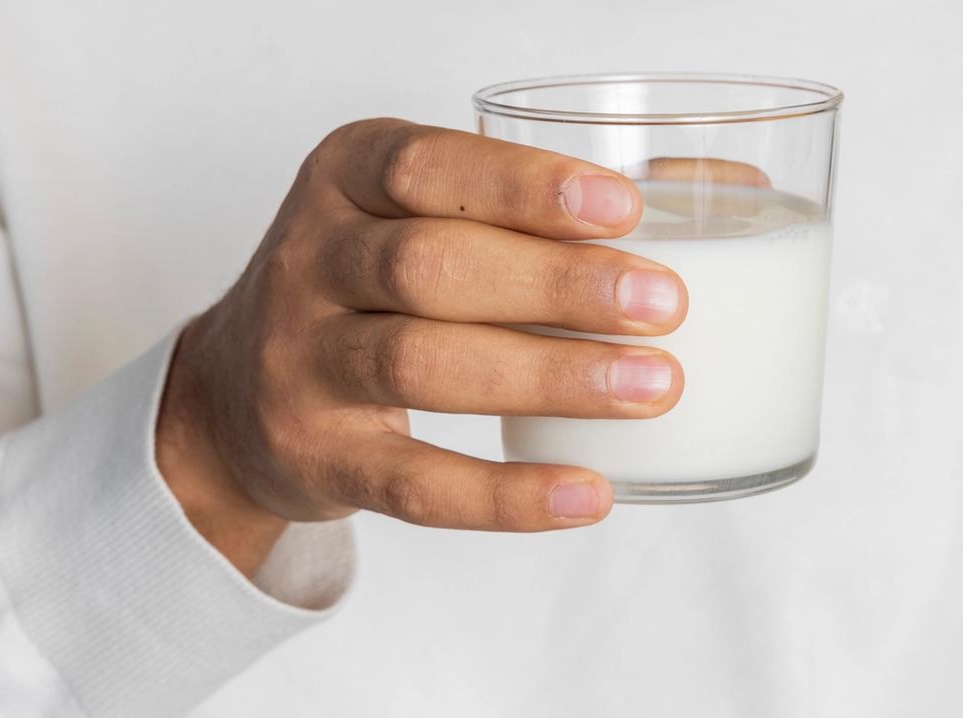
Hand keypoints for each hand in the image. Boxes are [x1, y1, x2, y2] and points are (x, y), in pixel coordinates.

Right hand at [155, 118, 686, 574]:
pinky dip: (506, 494)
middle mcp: (308, 260)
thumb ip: (547, 202)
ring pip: (422, 365)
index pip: (426, 166)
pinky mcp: (316, 458)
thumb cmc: (374, 286)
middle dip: (557, 285)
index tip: (623, 208)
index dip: (524, 187)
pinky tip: (588, 492)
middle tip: (665, 304)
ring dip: (548, 376)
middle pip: (430, 267)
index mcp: (346, 176)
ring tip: (653, 387)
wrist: (234, 396)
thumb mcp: (424, 214)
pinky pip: (414, 483)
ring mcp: (301, 364)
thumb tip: (728, 188)